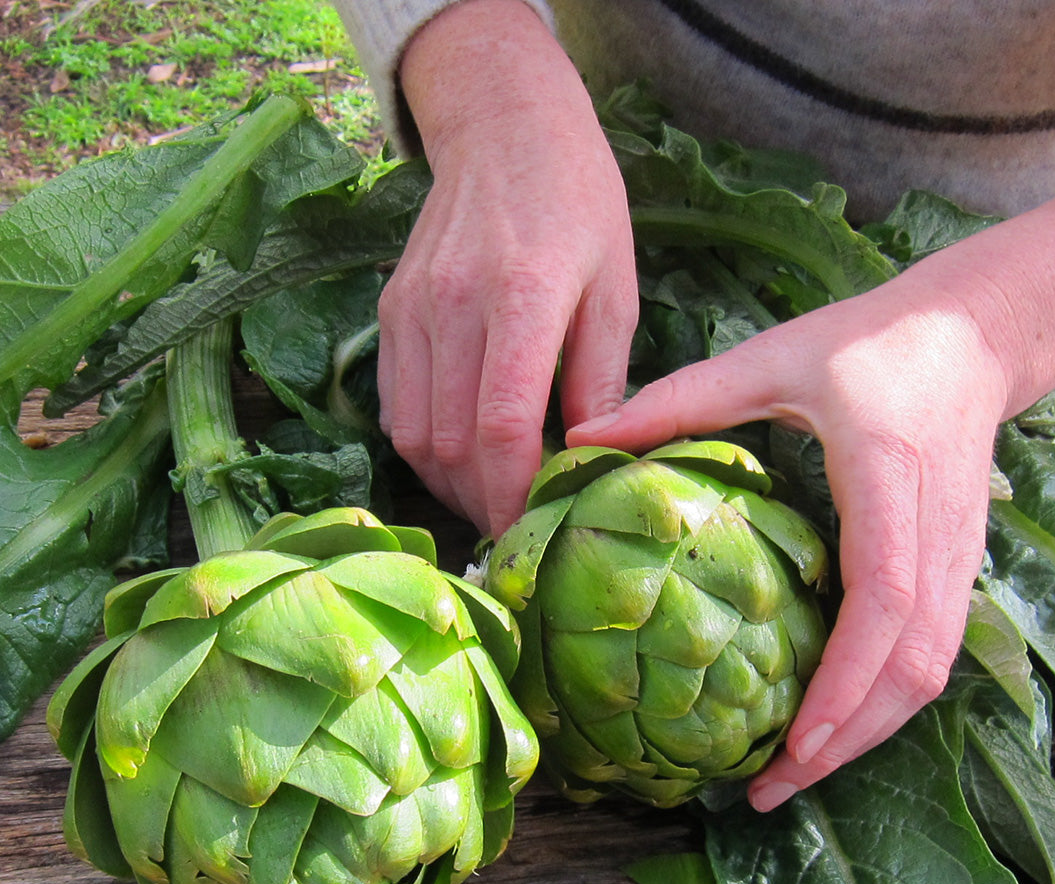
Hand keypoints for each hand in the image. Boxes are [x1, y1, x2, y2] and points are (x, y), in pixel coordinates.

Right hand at [381, 0, 637, 535]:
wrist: (503, 128)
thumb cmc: (579, 206)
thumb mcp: (615, 291)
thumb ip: (600, 382)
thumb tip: (588, 462)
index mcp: (521, 298)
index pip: (502, 426)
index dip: (512, 495)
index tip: (529, 534)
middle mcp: (452, 305)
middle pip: (451, 444)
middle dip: (484, 503)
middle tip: (516, 530)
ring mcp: (410, 309)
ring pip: (413, 435)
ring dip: (449, 485)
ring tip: (490, 501)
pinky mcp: (389, 312)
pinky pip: (395, 406)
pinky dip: (423, 448)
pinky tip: (460, 457)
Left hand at [567, 274, 1011, 809]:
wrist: (969, 337)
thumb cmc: (867, 345)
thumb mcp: (769, 360)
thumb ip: (680, 400)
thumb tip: (584, 438)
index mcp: (889, 482)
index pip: (884, 603)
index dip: (846, 682)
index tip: (795, 742)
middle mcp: (935, 534)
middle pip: (913, 667)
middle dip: (848, 741)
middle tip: (770, 793)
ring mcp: (957, 558)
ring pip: (928, 674)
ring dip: (867, 734)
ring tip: (794, 778)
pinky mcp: (958, 568)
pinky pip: (929, 654)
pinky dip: (883, 702)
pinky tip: (831, 726)